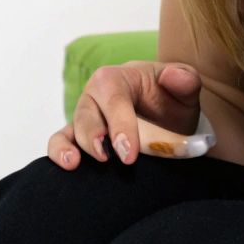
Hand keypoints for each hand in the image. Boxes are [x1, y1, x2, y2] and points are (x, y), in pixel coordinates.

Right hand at [49, 61, 202, 168]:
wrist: (167, 118)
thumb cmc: (171, 100)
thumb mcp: (185, 88)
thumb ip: (185, 80)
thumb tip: (175, 77)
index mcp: (116, 78)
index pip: (113, 98)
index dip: (119, 124)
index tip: (129, 154)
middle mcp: (94, 96)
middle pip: (86, 114)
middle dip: (93, 137)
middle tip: (107, 159)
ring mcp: (85, 118)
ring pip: (71, 130)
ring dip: (68, 146)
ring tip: (74, 164)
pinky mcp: (79, 139)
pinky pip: (61, 142)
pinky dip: (59, 153)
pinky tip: (67, 166)